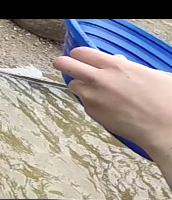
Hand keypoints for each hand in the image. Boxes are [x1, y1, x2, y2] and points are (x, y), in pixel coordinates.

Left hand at [55, 47, 171, 157]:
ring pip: (73, 85)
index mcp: (114, 66)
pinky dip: (89, 99)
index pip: (82, 53)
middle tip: (61, 63)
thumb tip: (116, 62)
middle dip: (63, 63)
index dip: (78, 54)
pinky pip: (83, 102)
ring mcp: (91, 98)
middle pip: (66, 65)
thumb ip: (125, 66)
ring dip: (79, 84)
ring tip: (91, 86)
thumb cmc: (161, 97)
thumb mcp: (145, 72)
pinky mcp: (91, 113)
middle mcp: (98, 80)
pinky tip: (104, 102)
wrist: (160, 123)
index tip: (77, 55)